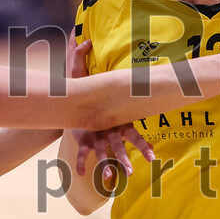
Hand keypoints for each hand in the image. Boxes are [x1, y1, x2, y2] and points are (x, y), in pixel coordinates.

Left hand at [66, 31, 154, 181]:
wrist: (67, 103)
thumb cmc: (79, 88)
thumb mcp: (79, 72)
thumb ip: (81, 55)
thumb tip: (85, 38)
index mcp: (116, 119)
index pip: (133, 133)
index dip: (142, 145)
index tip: (151, 156)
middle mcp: (108, 131)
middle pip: (120, 148)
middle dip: (125, 160)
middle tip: (131, 174)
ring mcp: (96, 137)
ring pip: (104, 154)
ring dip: (106, 167)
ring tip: (108, 179)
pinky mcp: (83, 140)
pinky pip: (82, 153)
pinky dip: (80, 163)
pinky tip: (78, 172)